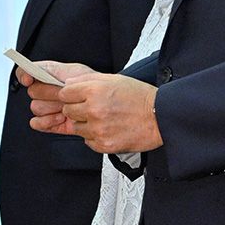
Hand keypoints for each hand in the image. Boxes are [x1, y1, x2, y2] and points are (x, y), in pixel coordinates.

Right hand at [19, 61, 90, 137]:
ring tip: (66, 106)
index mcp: (49, 76)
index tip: (28, 79)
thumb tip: (34, 69)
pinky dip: (46, 121)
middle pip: (32, 91)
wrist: (103, 105)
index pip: (25, 72)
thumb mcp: (76, 72)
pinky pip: (36, 123)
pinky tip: (59, 118)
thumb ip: (52, 69)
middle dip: (49, 93)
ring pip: (36, 107)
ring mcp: (47, 107)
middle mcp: (45, 92)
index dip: (24, 74)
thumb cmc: (92, 87)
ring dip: (51, 107)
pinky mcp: (50, 123)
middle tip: (62, 93)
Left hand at [31, 70, 160, 153]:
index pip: (65, 93)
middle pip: (68, 111)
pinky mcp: (103, 145)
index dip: (72, 95)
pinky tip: (109, 129)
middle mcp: (94, 110)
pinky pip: (88, 141)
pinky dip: (95, 136)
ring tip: (105, 119)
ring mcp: (98, 129)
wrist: (159, 118)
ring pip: (77, 127)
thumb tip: (68, 84)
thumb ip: (88, 79)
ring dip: (86, 124)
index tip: (79, 97)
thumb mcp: (114, 79)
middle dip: (78, 109)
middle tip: (95, 108)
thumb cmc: (140, 98)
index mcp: (95, 91)